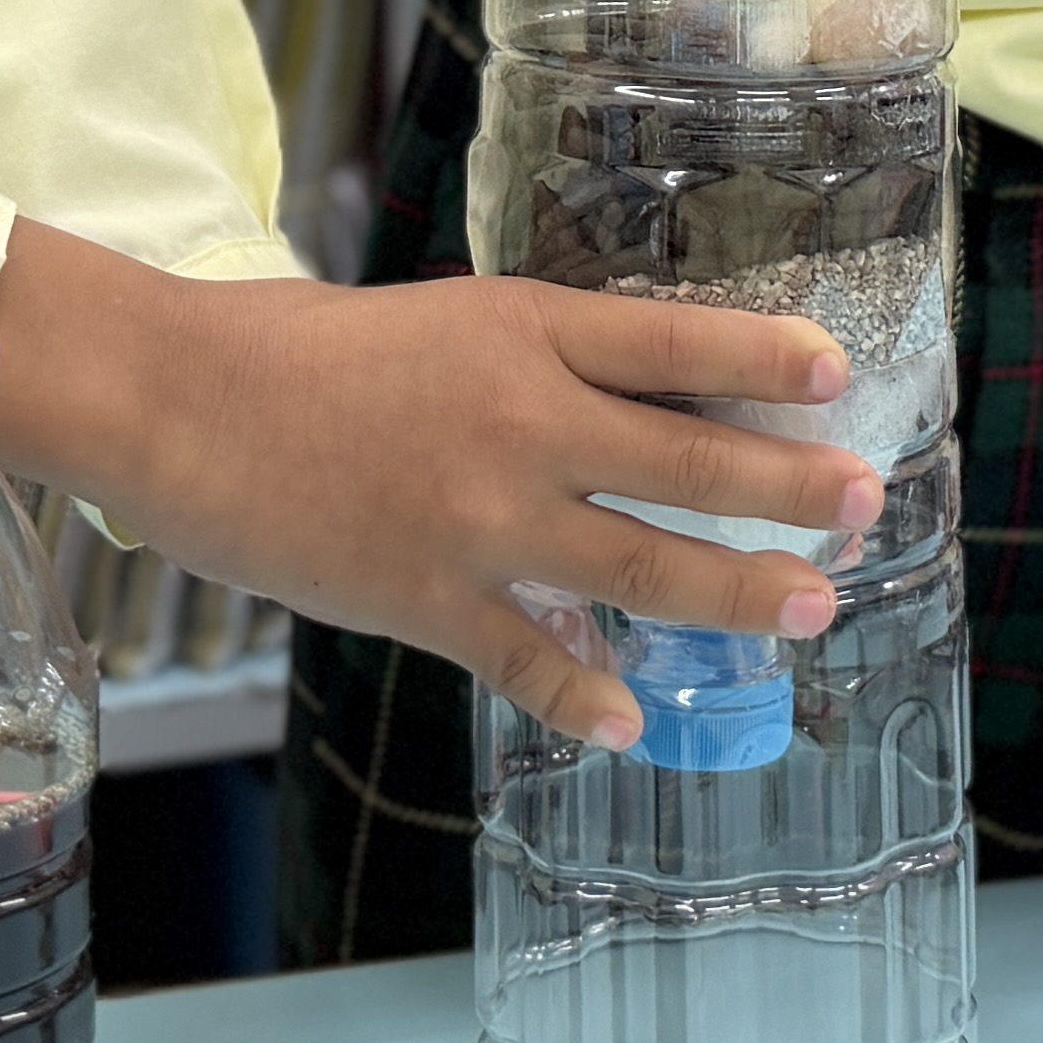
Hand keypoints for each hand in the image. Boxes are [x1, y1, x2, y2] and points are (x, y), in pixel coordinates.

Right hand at [0, 224, 878, 753]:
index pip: (673, 341)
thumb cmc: (295, 349)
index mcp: (520, 331)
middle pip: (687, 459)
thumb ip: (531, 367)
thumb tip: (629, 414)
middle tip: (866, 502)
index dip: (765, 360)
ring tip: (810, 605)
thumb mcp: (441, 321)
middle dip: (788, 488)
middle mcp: (519, 420)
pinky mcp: (426, 598)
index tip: (839, 373)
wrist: (177, 402)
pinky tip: (635, 721)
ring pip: (639, 561)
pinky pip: (530, 659)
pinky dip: (587, 693)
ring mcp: (478, 518)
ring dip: (734, 590)